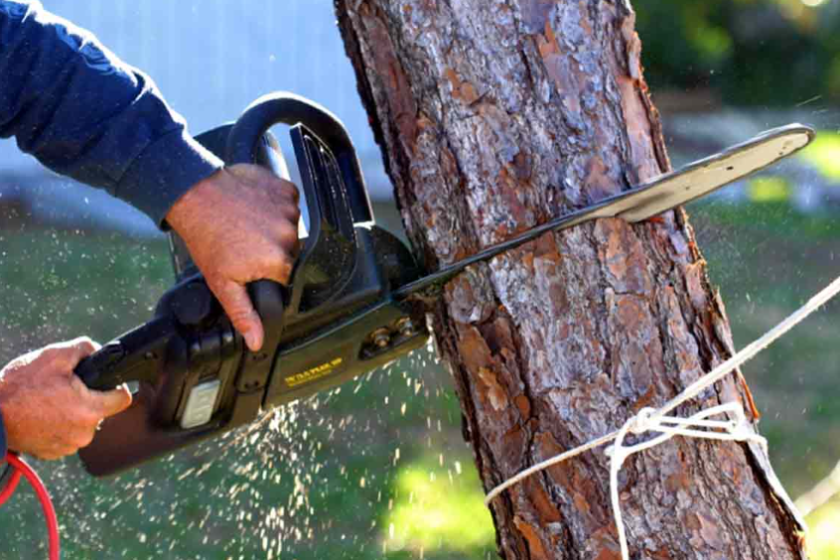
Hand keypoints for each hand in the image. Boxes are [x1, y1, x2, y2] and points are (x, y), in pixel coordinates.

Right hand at [0, 338, 131, 459]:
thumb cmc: (19, 387)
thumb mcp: (54, 355)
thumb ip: (85, 348)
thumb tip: (98, 351)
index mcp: (89, 410)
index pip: (123, 399)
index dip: (115, 385)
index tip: (104, 381)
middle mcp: (83, 433)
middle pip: (101, 410)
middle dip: (88, 397)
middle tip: (64, 388)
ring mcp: (68, 446)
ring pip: (83, 423)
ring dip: (72, 412)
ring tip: (49, 401)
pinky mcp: (53, 453)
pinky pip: (66, 435)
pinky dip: (58, 425)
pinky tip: (42, 414)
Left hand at [165, 164, 300, 351]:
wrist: (195, 195)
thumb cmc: (206, 238)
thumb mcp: (222, 284)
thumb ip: (244, 314)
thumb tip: (258, 341)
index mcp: (278, 262)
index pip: (286, 275)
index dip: (268, 271)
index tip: (251, 263)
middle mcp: (290, 235)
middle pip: (290, 251)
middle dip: (272, 249)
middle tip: (245, 243)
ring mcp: (290, 210)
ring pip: (290, 226)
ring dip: (274, 226)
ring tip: (247, 224)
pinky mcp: (285, 189)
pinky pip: (290, 202)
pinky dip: (276, 204)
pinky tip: (255, 208)